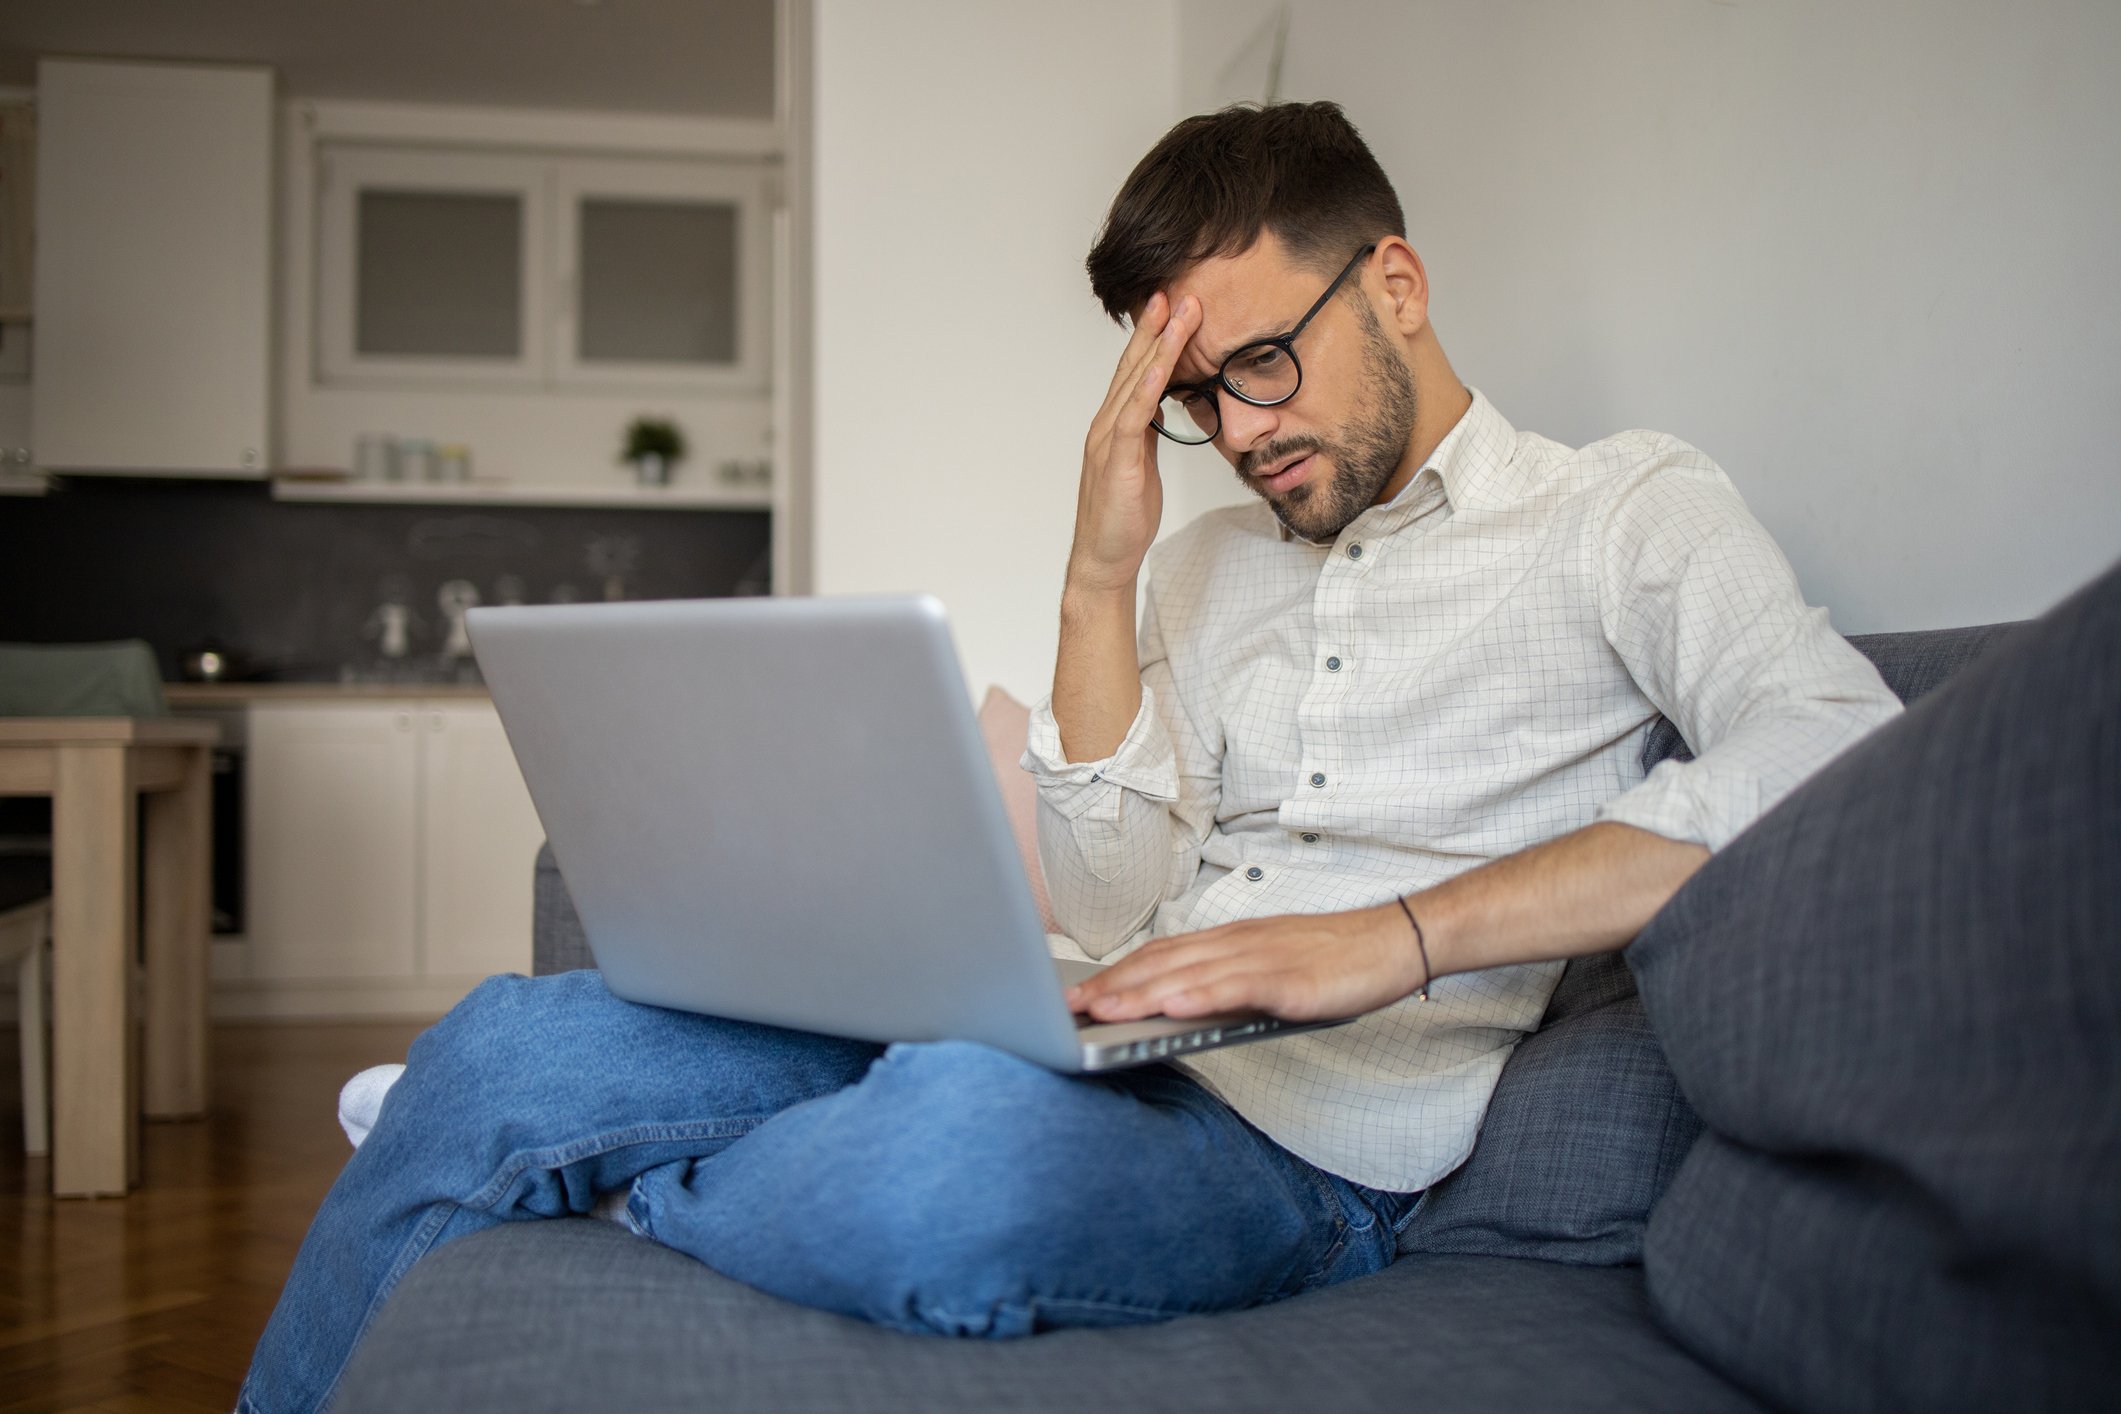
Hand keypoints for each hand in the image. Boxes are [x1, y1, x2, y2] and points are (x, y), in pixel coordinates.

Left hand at [1065, 904, 1425, 1024]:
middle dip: (1112, 986)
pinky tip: (1172, 1006)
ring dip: (1141, 993)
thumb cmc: (1336, 958)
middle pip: (1163, 962)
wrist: (1395, 940)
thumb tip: (1183, 1002)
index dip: (1117, 973)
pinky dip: (1200, 996)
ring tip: (1102, 1010)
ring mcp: (1263, 959)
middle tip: (1070, 1008)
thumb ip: (1228, 980)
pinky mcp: (1290, 980)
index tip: (1080, 993)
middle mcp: (1238, 943)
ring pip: (1190, 975)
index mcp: (1232, 940)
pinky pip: (1237, 987)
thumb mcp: (1271, 966)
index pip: (1161, 954)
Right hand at [1068, 292, 1203, 595]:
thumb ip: (1147, 433)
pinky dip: (1146, 389)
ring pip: (1134, 383)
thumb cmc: (1123, 517)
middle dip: (1156, 326)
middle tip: (1176, 290)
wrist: (1104, 559)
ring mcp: (1108, 442)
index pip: (1135, 371)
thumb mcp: (1142, 465)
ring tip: (1178, 312)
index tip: (1172, 305)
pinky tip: (1160, 366)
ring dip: (1158, 345)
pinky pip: (1133, 419)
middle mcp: (1107, 425)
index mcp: (1115, 425)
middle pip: (1133, 365)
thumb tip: (1162, 409)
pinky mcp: (1117, 463)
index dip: (1153, 336)